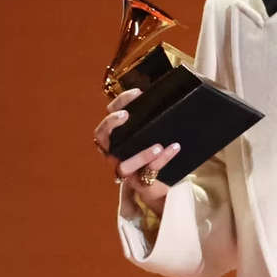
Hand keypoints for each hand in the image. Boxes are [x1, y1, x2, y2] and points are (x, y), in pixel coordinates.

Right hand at [93, 88, 179, 216]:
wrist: (164, 181)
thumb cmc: (155, 152)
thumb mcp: (152, 133)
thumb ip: (152, 119)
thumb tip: (168, 94)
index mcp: (117, 137)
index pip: (109, 115)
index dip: (119, 103)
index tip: (137, 93)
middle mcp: (114, 152)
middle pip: (101, 137)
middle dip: (111, 124)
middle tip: (126, 115)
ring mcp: (125, 170)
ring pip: (124, 165)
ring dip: (141, 155)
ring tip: (157, 146)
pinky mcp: (139, 183)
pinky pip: (149, 172)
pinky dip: (162, 160)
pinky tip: (174, 148)